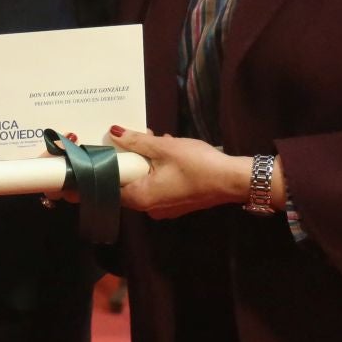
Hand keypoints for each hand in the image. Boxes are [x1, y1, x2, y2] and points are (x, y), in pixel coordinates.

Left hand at [110, 126, 251, 219]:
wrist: (231, 180)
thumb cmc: (196, 164)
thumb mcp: (164, 147)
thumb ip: (137, 141)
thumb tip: (114, 132)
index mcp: (141, 198)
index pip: (112, 185)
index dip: (111, 166)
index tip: (110, 149)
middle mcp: (149, 209)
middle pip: (129, 183)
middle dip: (132, 159)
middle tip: (136, 137)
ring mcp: (164, 208)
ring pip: (146, 182)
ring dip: (147, 162)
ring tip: (156, 139)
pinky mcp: (176, 204)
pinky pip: (159, 186)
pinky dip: (159, 170)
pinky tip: (169, 151)